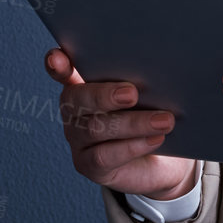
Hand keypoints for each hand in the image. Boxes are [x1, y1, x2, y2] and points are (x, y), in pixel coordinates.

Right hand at [45, 48, 198, 199]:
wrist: (163, 162)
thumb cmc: (153, 116)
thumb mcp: (151, 95)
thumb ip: (144, 81)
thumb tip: (156, 71)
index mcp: (84, 84)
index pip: (64, 71)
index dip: (57, 65)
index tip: (58, 57)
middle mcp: (75, 111)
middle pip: (77, 99)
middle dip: (104, 95)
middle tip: (133, 93)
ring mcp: (78, 139)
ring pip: (95, 128)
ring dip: (133, 123)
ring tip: (164, 120)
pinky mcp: (88, 165)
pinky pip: (104, 156)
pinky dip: (132, 146)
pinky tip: (155, 139)